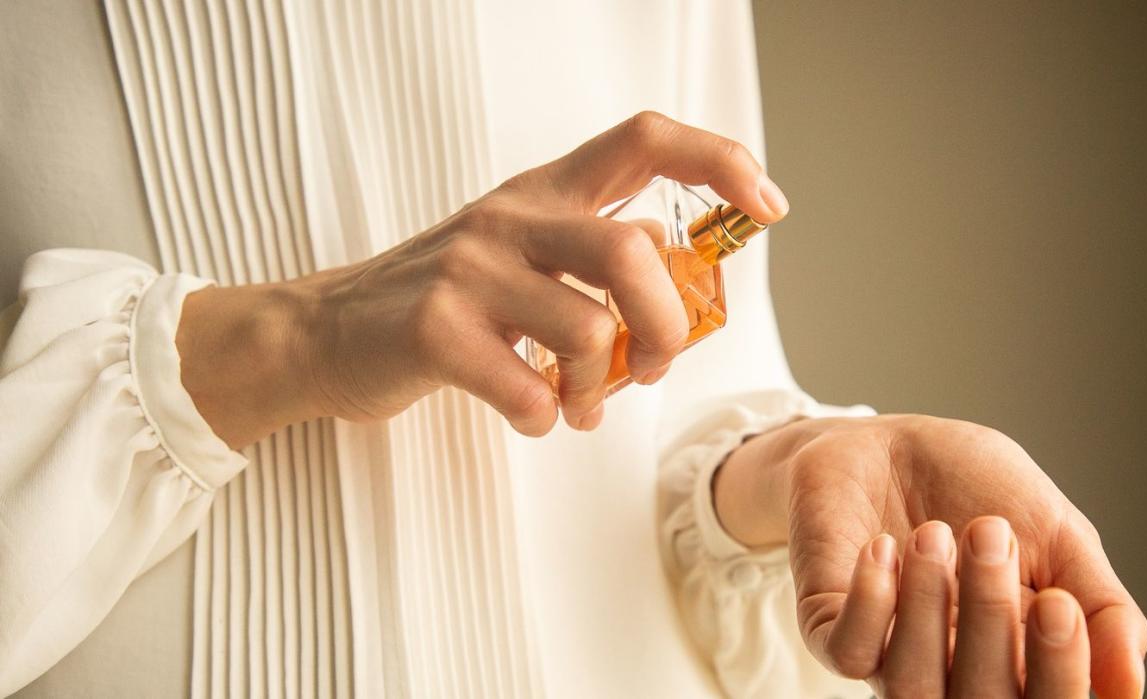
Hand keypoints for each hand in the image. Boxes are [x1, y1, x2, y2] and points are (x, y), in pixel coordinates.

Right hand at [176, 112, 789, 447]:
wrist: (324, 334)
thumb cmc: (443, 301)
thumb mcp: (522, 254)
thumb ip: (593, 251)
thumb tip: (672, 258)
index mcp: (544, 192)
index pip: (644, 139)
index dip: (718, 161)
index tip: (768, 206)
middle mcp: (511, 218)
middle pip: (631, 251)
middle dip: (667, 326)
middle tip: (654, 367)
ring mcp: (468, 270)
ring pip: (586, 331)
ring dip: (599, 391)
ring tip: (579, 408)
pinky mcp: (435, 330)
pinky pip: (527, 389)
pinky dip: (544, 418)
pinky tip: (530, 415)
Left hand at [712, 415, 1146, 697]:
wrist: (890, 440)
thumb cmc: (978, 488)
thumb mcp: (1060, 537)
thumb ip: (1104, 608)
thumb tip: (1127, 687)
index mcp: (1018, 660)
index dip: (1058, 673)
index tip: (1058, 602)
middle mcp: (953, 671)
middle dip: (992, 619)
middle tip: (992, 533)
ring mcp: (888, 652)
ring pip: (910, 685)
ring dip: (927, 605)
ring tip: (933, 531)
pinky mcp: (829, 623)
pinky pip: (849, 651)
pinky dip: (871, 603)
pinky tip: (882, 548)